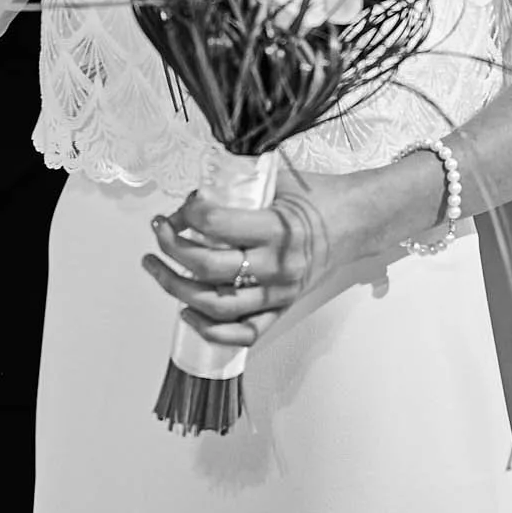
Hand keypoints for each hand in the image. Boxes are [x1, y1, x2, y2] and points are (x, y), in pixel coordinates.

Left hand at [141, 163, 415, 349]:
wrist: (356, 221)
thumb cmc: (317, 195)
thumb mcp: (280, 179)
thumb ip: (239, 186)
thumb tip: (191, 197)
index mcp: (277, 228)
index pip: (218, 225)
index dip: (190, 212)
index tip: (182, 203)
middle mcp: (277, 266)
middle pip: (209, 268)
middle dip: (173, 247)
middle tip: (159, 229)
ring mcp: (279, 294)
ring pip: (217, 304)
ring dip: (176, 286)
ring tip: (154, 265)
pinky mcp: (281, 309)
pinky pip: (243, 333)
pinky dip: (210, 330)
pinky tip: (185, 311)